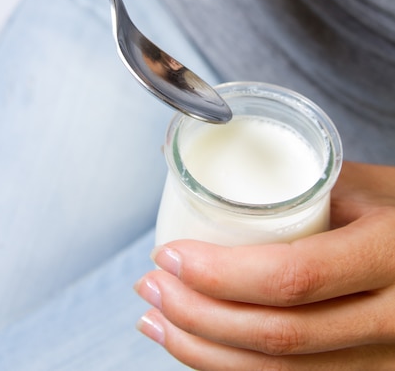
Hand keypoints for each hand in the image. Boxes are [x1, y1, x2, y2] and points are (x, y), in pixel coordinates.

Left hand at [135, 161, 394, 368]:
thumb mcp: (360, 184)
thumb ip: (288, 183)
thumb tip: (193, 171)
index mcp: (389, 252)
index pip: (294, 277)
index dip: (220, 274)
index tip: (169, 256)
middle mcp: (392, 318)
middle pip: (279, 335)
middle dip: (197, 315)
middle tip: (151, 287)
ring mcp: (383, 358)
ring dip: (203, 352)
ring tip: (157, 319)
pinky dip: (234, 368)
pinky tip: (199, 347)